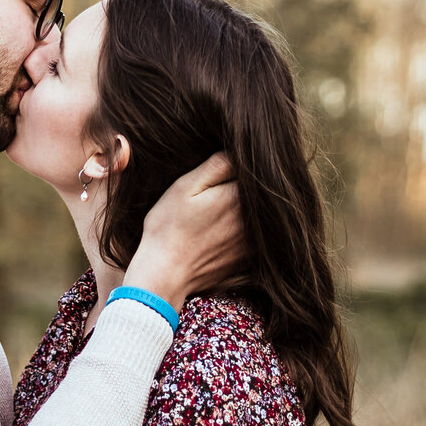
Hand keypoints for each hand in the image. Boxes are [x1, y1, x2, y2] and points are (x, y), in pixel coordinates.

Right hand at [124, 152, 243, 313]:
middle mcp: (252, 218)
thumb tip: (239, 151)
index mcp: (238, 196)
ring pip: (259, 214)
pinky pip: (258, 236)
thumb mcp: (185, 187)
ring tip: (220, 210)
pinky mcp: (248, 258)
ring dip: (249, 207)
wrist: (165, 275)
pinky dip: (247, 229)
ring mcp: (253, 241)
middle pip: (260, 192)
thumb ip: (216, 166)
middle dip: (246, 185)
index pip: (252, 171)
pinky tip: (225, 230)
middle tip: (219, 191)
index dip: (241, 166)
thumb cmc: (168, 227)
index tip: (226, 171)